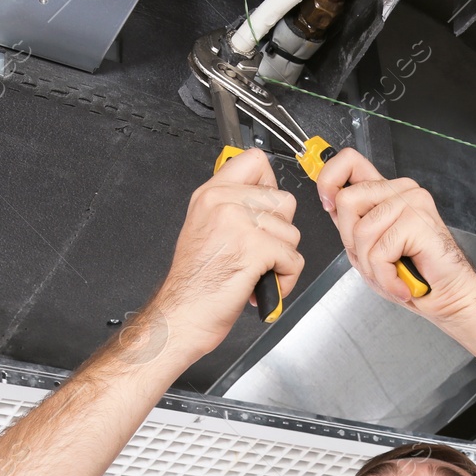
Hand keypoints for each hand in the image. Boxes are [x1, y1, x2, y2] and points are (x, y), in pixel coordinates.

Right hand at [150, 148, 304, 359]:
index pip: (255, 161)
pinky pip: (293, 258)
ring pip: (292, 233)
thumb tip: (262, 198)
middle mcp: (224, 203)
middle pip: (284, 201)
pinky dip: (286, 279)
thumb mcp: (204, 228)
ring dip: (282, 259)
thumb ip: (230, 207)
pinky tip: (263, 285)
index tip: (264, 210)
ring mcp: (239, 223)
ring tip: (258, 273)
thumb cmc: (195, 282)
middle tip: (259, 253)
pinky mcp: (255, 248)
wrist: (182, 314)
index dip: (269, 185)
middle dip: (280, 233)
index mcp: (210, 194)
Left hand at [314, 147, 475, 325]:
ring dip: (372, 265)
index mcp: (384, 193)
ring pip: (361, 231)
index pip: (350, 161)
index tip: (328, 204)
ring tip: (391, 272)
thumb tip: (329, 199)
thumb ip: (351, 223)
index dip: (329, 179)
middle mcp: (399, 191)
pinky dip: (386, 276)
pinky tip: (400, 282)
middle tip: (376, 259)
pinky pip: (379, 251)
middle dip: (352, 241)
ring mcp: (411, 201)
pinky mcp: (417, 219)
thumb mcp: (367, 249)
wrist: (446, 295)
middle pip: (346, 200)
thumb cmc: (410, 276)